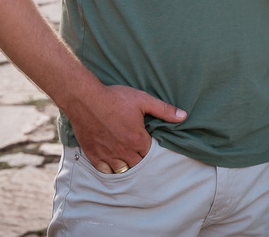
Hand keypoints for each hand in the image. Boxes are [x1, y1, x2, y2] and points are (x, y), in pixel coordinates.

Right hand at [66, 81, 185, 173]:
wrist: (85, 99)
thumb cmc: (114, 98)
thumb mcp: (142, 100)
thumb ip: (163, 110)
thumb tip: (183, 116)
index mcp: (137, 140)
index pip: (150, 154)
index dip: (149, 149)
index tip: (147, 142)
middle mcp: (123, 151)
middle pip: (137, 164)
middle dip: (140, 159)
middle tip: (138, 151)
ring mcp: (107, 155)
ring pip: (121, 170)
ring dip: (126, 166)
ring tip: (127, 158)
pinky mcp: (93, 154)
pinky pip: (104, 170)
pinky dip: (109, 169)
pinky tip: (112, 163)